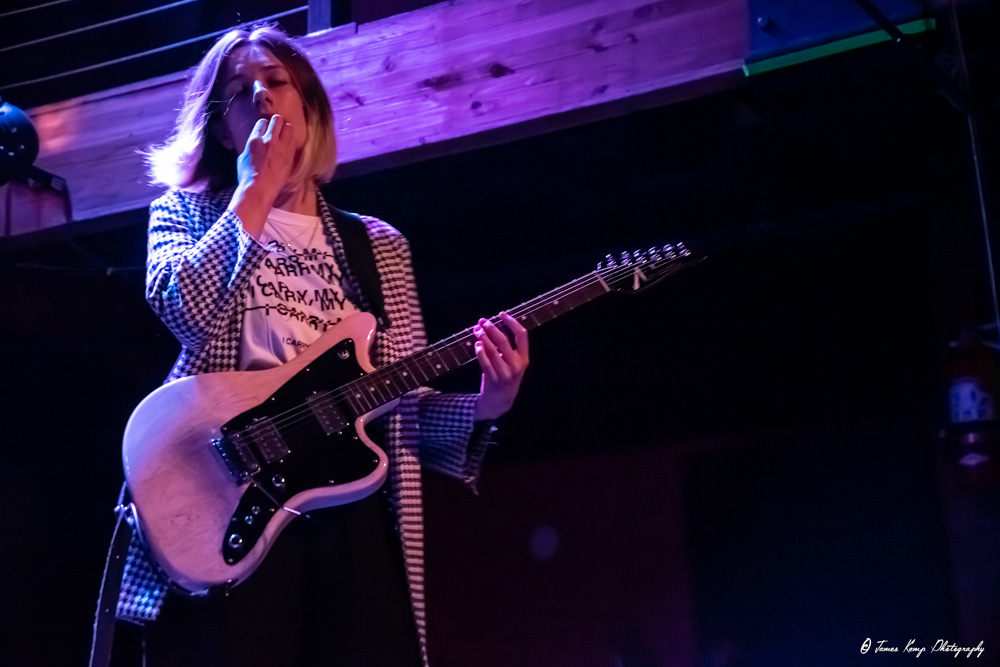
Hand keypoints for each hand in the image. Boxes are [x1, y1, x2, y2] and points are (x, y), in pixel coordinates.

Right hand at [231, 115, 297, 237]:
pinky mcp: (290, 156)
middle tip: (277, 129)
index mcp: (255, 140)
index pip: (262, 122)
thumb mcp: (243, 157)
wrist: (259, 190)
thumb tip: (255, 143)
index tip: (266, 129)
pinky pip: (294, 141)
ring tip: (284, 136)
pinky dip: (291, 141)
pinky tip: (288, 146)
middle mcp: (269, 140)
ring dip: (286, 130)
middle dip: (277, 122)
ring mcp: (281, 147)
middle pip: (277, 119)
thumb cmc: (247, 176)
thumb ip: (251, 146)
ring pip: (289, 127)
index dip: (264, 125)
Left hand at [472, 312, 529, 420]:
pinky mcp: (493, 378)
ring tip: (476, 329)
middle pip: (504, 340)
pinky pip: (485, 362)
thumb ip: (508, 348)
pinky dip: (480, 352)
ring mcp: (505, 373)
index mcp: (524, 358)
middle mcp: (517, 365)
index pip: (522, 335)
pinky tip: (476, 344)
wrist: (500, 401)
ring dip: (483, 337)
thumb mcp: (513, 363)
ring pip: (493, 350)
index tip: (501, 313)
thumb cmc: (506, 377)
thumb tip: (492, 326)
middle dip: (492, 328)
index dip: (511, 322)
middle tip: (482, 321)